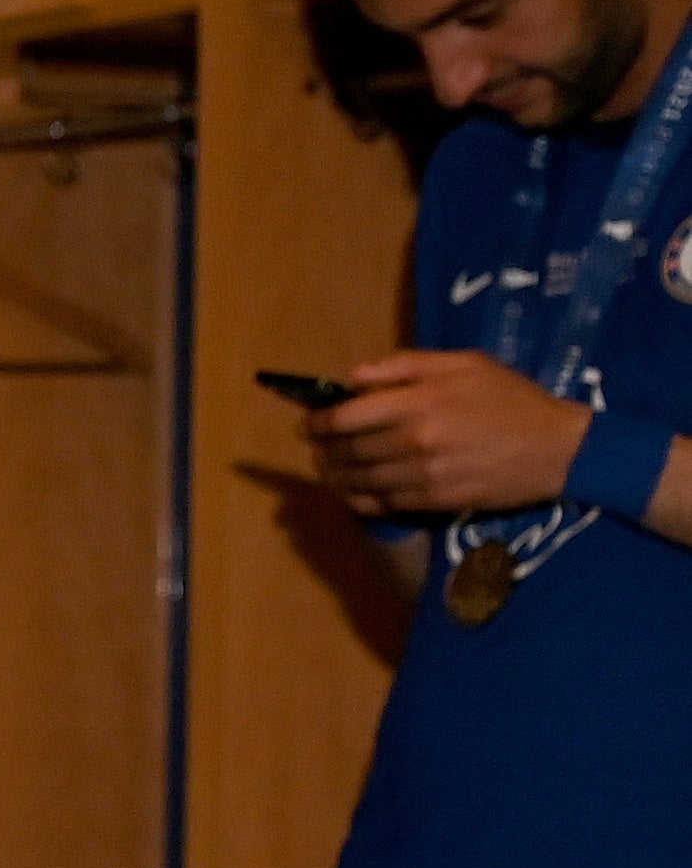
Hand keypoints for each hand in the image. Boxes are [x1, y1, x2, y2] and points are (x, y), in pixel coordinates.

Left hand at [308, 349, 585, 520]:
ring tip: (327, 468)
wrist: (558, 448)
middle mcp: (414, 442)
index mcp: (419, 403)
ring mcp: (423, 476)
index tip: (309, 422)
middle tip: (315, 446)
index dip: (318, 421)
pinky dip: (359, 498)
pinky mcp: (434, 502)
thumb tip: (354, 376)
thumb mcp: (465, 364)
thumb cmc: (511, 398)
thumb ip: (405, 366)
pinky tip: (353, 491)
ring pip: (358, 480)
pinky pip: (382, 504)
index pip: (346, 416)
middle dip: (322, 449)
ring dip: (334, 476)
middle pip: (347, 451)